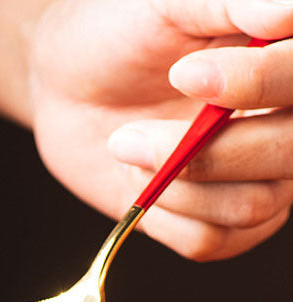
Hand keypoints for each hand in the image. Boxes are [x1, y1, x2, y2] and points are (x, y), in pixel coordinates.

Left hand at [28, 0, 292, 258]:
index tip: (186, 74)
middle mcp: (289, 121)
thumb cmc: (121, 32)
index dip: (258, 81)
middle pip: (290, 152)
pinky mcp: (225, 225)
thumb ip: (231, 1)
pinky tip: (139, 180)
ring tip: (127, 145)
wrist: (69, 86)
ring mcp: (264, 178)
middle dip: (208, 151)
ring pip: (251, 205)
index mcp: (287, 59)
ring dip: (174, 183)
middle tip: (131, 134)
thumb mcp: (167, 1)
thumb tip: (286, 13)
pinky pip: (211, 240)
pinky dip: (163, 215)